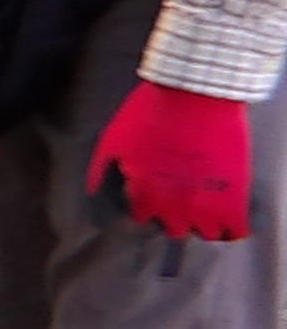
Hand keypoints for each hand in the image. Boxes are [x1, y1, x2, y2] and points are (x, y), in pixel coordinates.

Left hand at [93, 79, 253, 240]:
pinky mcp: (234, 198)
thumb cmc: (150, 112)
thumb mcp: (112, 140)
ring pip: (204, 234)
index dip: (145, 207)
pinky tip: (229, 222)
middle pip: (172, 229)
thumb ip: (101, 171)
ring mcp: (204, 204)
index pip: (139, 218)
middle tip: (179, 199)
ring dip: (203, 224)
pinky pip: (236, 230)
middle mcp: (171, 206)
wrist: (195, 95)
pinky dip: (232, 229)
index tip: (151, 197)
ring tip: (205, 209)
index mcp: (140, 193)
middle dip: (174, 217)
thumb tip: (91, 191)